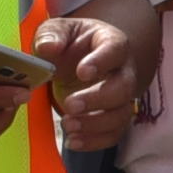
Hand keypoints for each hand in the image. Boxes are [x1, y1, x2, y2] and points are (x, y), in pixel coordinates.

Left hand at [48, 10, 149, 152]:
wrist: (78, 61)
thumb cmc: (70, 43)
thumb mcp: (56, 30)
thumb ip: (51, 35)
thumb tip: (48, 47)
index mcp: (112, 43)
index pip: (115, 50)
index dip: (102, 62)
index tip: (82, 72)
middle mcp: (124, 71)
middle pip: (123, 88)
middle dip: (97, 99)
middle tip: (70, 105)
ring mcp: (122, 97)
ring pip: (121, 115)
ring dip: (95, 124)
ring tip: (67, 126)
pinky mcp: (114, 117)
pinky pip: (114, 134)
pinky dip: (95, 141)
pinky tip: (73, 141)